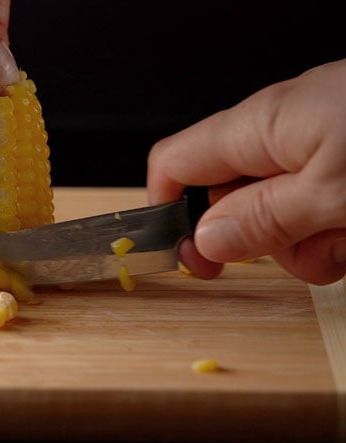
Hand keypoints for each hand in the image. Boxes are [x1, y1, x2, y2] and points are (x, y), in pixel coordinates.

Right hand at [147, 58, 345, 284]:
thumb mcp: (333, 191)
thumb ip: (264, 219)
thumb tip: (204, 241)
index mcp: (255, 128)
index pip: (171, 165)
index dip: (168, 215)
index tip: (189, 260)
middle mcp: (276, 132)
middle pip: (232, 201)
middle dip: (264, 242)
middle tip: (307, 254)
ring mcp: (313, 141)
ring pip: (280, 210)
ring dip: (310, 241)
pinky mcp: (342, 151)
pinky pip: (317, 199)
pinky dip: (337, 225)